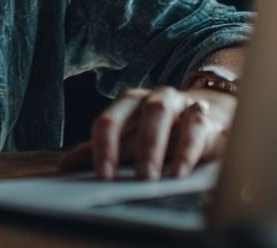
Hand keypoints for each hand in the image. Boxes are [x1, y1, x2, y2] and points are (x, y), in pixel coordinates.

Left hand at [59, 87, 234, 180]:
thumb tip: (64, 166)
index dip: (101, 147)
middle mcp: (151, 99)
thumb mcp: (131, 140)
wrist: (212, 114)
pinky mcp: (206, 116)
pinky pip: (195, 126)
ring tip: (147, 177)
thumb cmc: (163, 130)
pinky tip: (179, 173)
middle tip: (118, 178)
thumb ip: (101, 151)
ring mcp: (179, 103)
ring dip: (152, 144)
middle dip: (122, 144)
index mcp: (129, 104)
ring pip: (161, 112)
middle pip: (131, 112)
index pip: (108, 121)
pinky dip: (186, 150)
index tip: (101, 175)